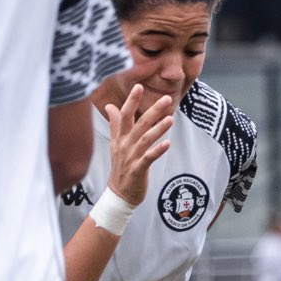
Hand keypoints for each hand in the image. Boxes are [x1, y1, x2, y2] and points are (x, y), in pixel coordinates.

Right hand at [103, 86, 175, 206]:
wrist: (119, 193)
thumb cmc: (121, 167)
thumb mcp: (116, 143)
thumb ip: (115, 124)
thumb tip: (110, 106)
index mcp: (120, 137)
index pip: (124, 115)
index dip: (131, 101)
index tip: (139, 86)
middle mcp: (125, 145)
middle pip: (139, 124)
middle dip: (153, 110)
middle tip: (167, 98)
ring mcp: (131, 157)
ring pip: (145, 139)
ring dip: (158, 129)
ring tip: (171, 119)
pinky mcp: (138, 169)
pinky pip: (148, 158)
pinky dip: (157, 151)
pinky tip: (168, 144)